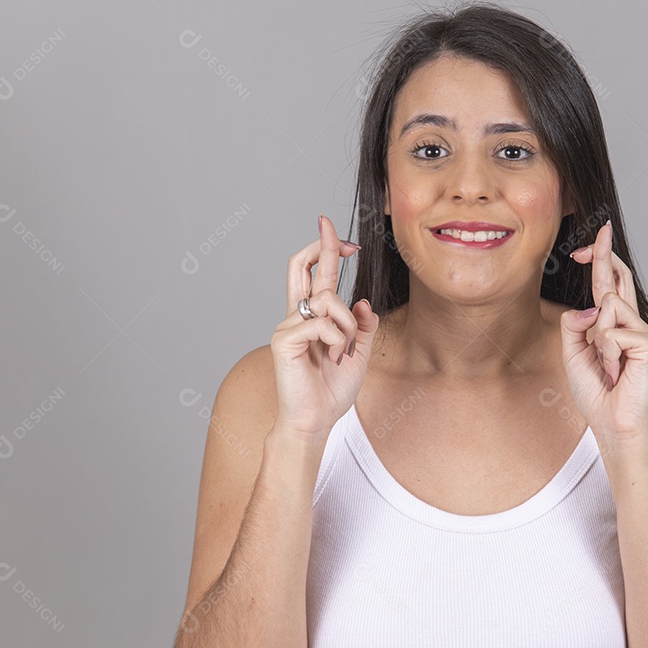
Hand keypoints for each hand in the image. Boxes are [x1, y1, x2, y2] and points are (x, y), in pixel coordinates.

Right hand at [268, 214, 378, 439]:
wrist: (316, 421)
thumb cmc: (332, 390)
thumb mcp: (358, 354)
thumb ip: (362, 327)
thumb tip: (363, 301)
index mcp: (314, 317)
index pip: (316, 274)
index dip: (327, 250)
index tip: (345, 236)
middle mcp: (297, 316)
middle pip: (302, 266)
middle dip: (321, 243)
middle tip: (331, 225)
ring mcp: (287, 326)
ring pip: (327, 300)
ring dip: (347, 325)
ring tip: (343, 352)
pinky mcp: (284, 340)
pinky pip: (321, 324)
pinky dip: (337, 339)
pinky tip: (334, 357)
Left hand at [560, 220, 647, 441]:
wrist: (613, 423)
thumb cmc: (596, 392)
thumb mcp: (572, 354)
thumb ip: (574, 327)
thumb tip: (588, 307)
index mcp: (614, 324)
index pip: (609, 285)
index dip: (602, 260)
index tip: (594, 242)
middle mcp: (631, 323)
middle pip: (617, 279)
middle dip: (605, 255)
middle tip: (602, 231)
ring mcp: (642, 332)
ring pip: (607, 307)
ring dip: (597, 339)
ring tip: (608, 365)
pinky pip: (612, 332)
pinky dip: (606, 353)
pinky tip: (617, 370)